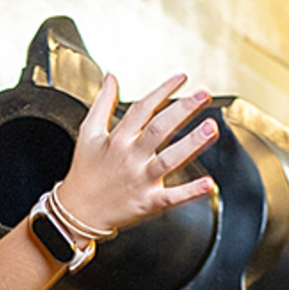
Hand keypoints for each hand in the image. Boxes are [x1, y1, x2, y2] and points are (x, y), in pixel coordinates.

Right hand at [56, 73, 216, 234]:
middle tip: (204, 94)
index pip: (142, 108)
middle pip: (159, 129)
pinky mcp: (148, 202)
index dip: (163, 90)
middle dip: (182, 110)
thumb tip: (110, 77)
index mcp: (118, 139)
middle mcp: (130, 157)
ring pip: (169, 159)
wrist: (78, 213)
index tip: (182, 78)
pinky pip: (172, 197)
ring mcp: (141, 180)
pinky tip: (208, 183)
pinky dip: (191, 191)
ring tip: (210, 128)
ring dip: (191, 143)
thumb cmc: (85, 173)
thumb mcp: (88, 134)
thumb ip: (102, 103)